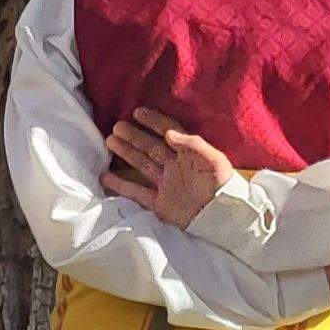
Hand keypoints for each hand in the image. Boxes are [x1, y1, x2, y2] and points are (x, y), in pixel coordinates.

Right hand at [103, 107, 235, 229]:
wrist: (222, 217)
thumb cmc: (223, 186)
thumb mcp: (214, 160)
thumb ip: (193, 144)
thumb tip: (169, 133)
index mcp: (189, 154)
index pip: (169, 132)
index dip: (154, 122)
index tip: (138, 112)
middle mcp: (174, 166)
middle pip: (150, 147)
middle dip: (134, 136)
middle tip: (117, 127)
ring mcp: (166, 184)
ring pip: (142, 164)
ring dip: (126, 153)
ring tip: (110, 141)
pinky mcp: (160, 204)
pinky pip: (137, 193)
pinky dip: (120, 186)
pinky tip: (106, 178)